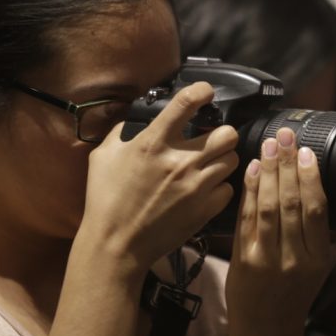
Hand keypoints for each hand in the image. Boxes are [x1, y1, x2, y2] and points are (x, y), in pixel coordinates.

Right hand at [78, 82, 238, 271]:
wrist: (117, 245)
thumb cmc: (106, 200)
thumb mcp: (103, 156)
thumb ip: (123, 131)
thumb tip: (140, 118)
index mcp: (153, 143)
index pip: (186, 103)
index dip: (202, 90)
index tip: (206, 92)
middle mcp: (180, 161)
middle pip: (227, 134)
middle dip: (222, 133)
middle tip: (213, 139)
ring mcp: (196, 186)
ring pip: (233, 160)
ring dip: (223, 159)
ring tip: (210, 164)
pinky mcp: (205, 209)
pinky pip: (229, 188)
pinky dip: (221, 187)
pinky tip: (207, 188)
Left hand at [225, 128, 333, 335]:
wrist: (265, 330)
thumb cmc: (295, 297)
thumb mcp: (323, 269)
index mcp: (317, 257)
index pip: (316, 210)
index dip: (311, 178)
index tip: (307, 152)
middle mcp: (293, 257)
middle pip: (290, 202)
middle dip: (287, 164)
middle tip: (285, 136)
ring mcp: (265, 257)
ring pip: (267, 206)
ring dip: (268, 171)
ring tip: (269, 145)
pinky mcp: (242, 257)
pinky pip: (246, 217)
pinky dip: (249, 190)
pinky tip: (252, 169)